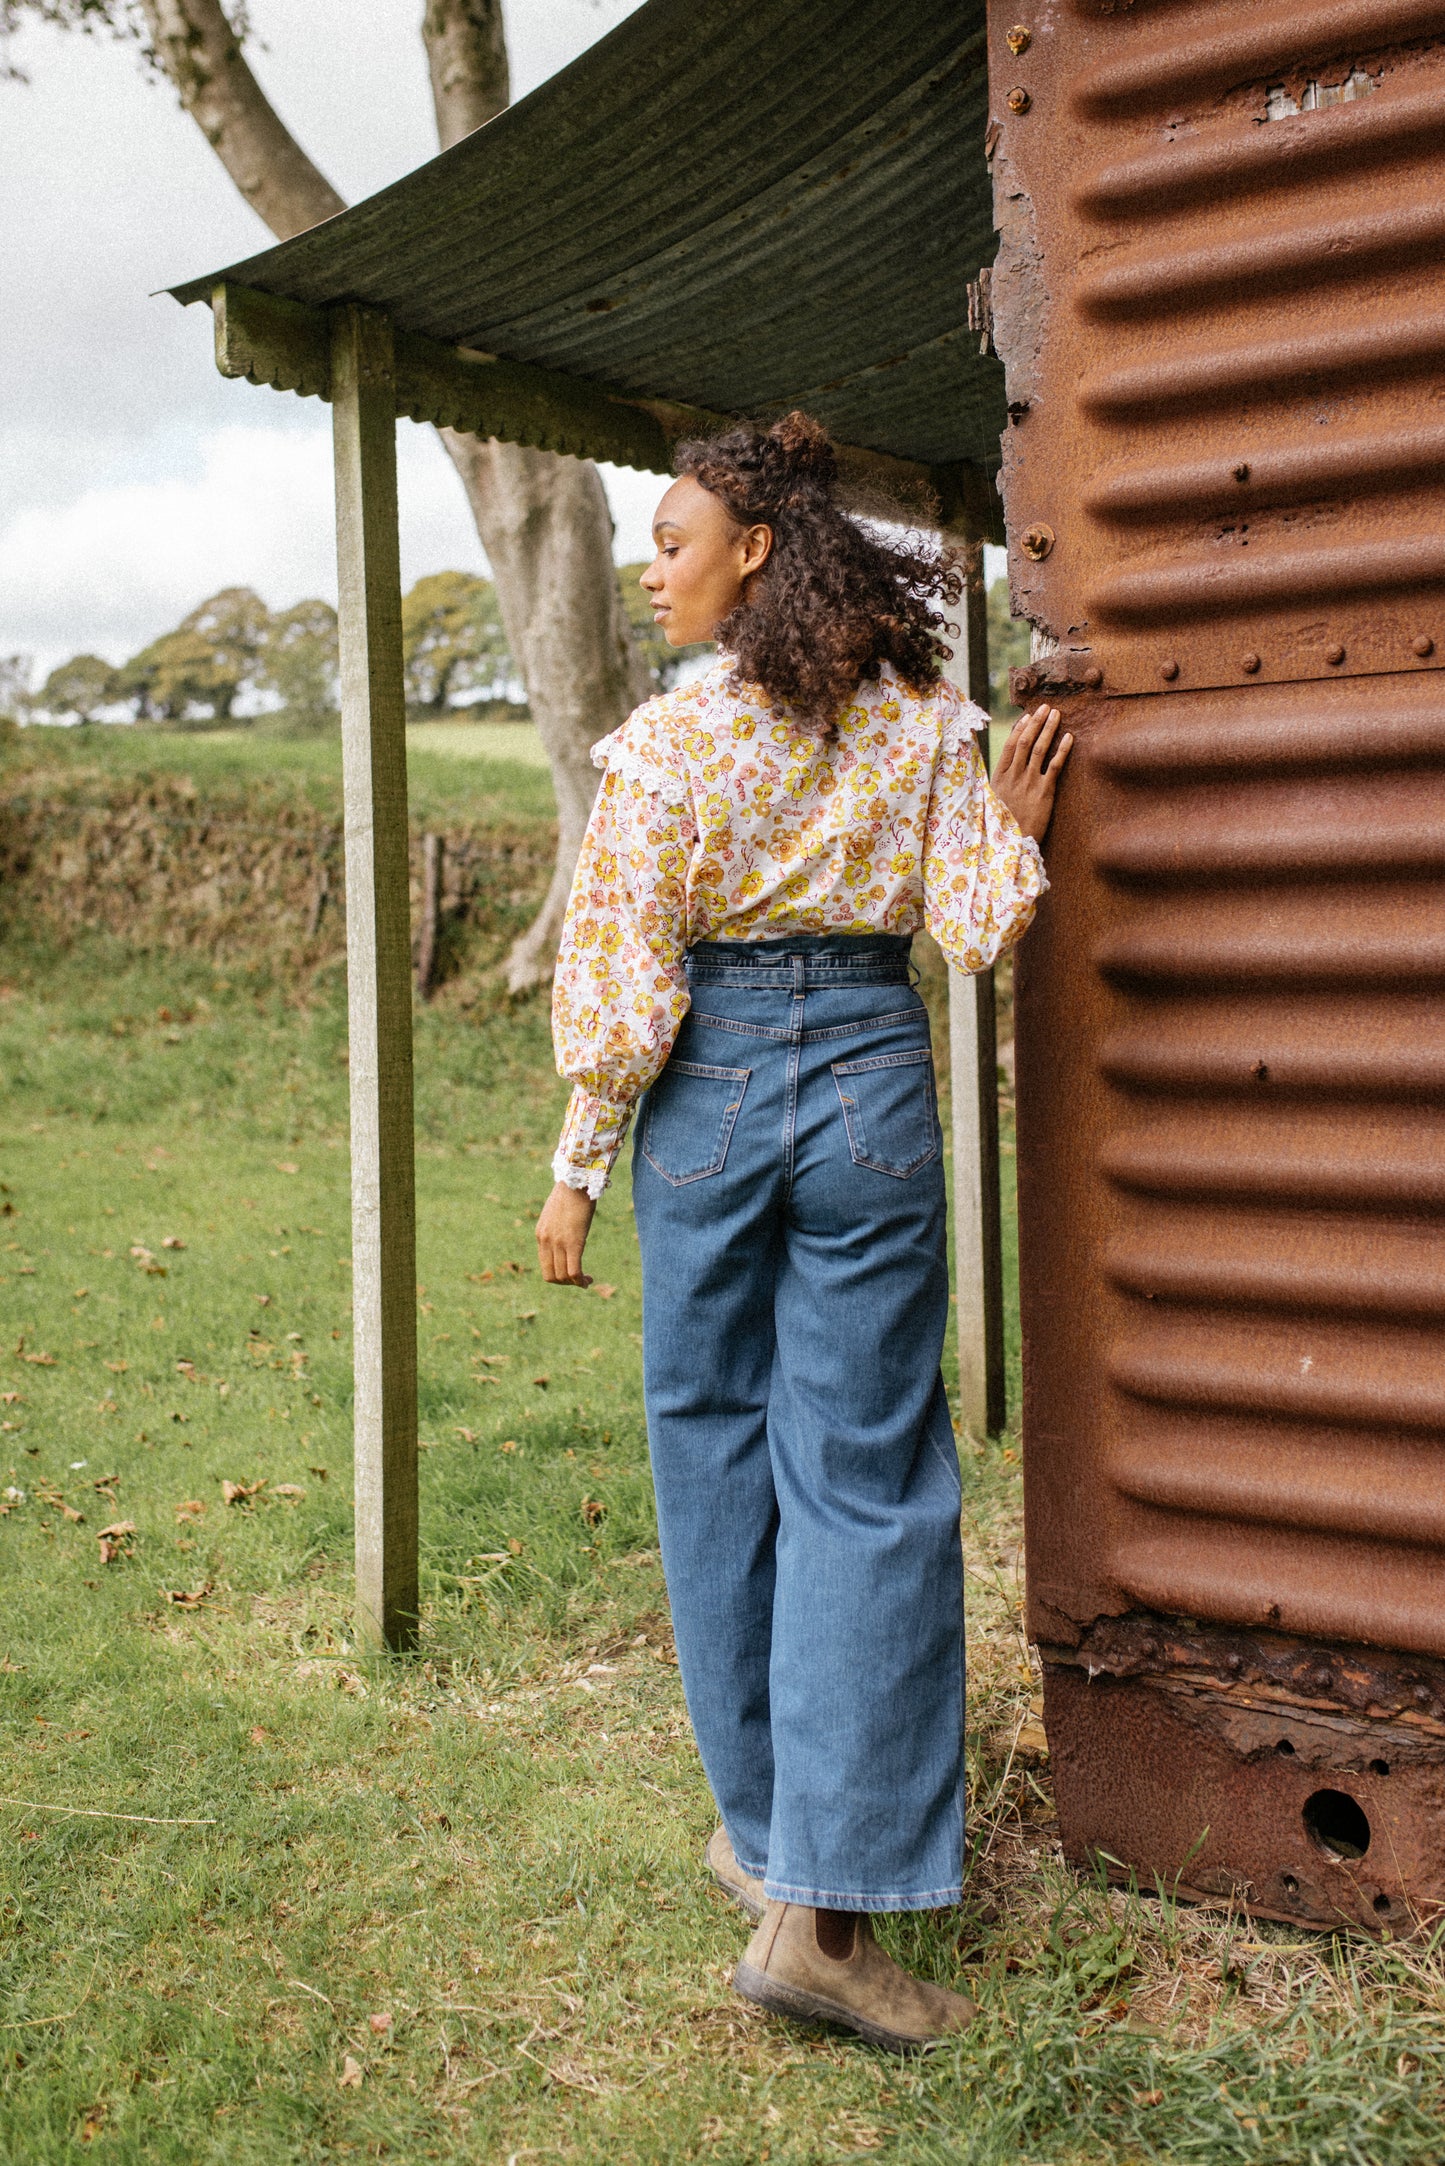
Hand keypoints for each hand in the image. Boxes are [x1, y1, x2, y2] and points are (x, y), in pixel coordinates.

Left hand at [536, 1182, 596, 1286]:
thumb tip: (566, 1234)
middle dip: (565, 1283)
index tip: (570, 1273)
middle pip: (551, 1276)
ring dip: (574, 1283)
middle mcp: (545, 1241)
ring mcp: (558, 1243)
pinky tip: (588, 1280)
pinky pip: (574, 1271)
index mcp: (541, 1234)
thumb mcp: (557, 1213)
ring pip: (562, 1276)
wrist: (577, 1180)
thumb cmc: (571, 1193)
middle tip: (578, 1280)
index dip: (557, 1275)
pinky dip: (580, 1280)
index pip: (544, 1266)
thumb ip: (557, 1227)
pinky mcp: (573, 1242)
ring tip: (586, 1281)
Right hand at [990, 703, 1073, 843]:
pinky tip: (1069, 738)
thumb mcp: (993, 803)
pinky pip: (1054, 766)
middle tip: (1045, 707)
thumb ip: (1001, 786)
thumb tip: (1007, 774)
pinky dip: (1062, 750)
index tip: (1027, 716)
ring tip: (1056, 714)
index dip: (1020, 729)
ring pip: (1039, 749)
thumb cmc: (1003, 826)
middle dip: (1035, 722)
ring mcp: (1029, 783)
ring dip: (1048, 729)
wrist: (1011, 844)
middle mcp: (1014, 777)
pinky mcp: (1044, 792)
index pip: (1010, 746)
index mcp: (1000, 778)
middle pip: (1025, 742)